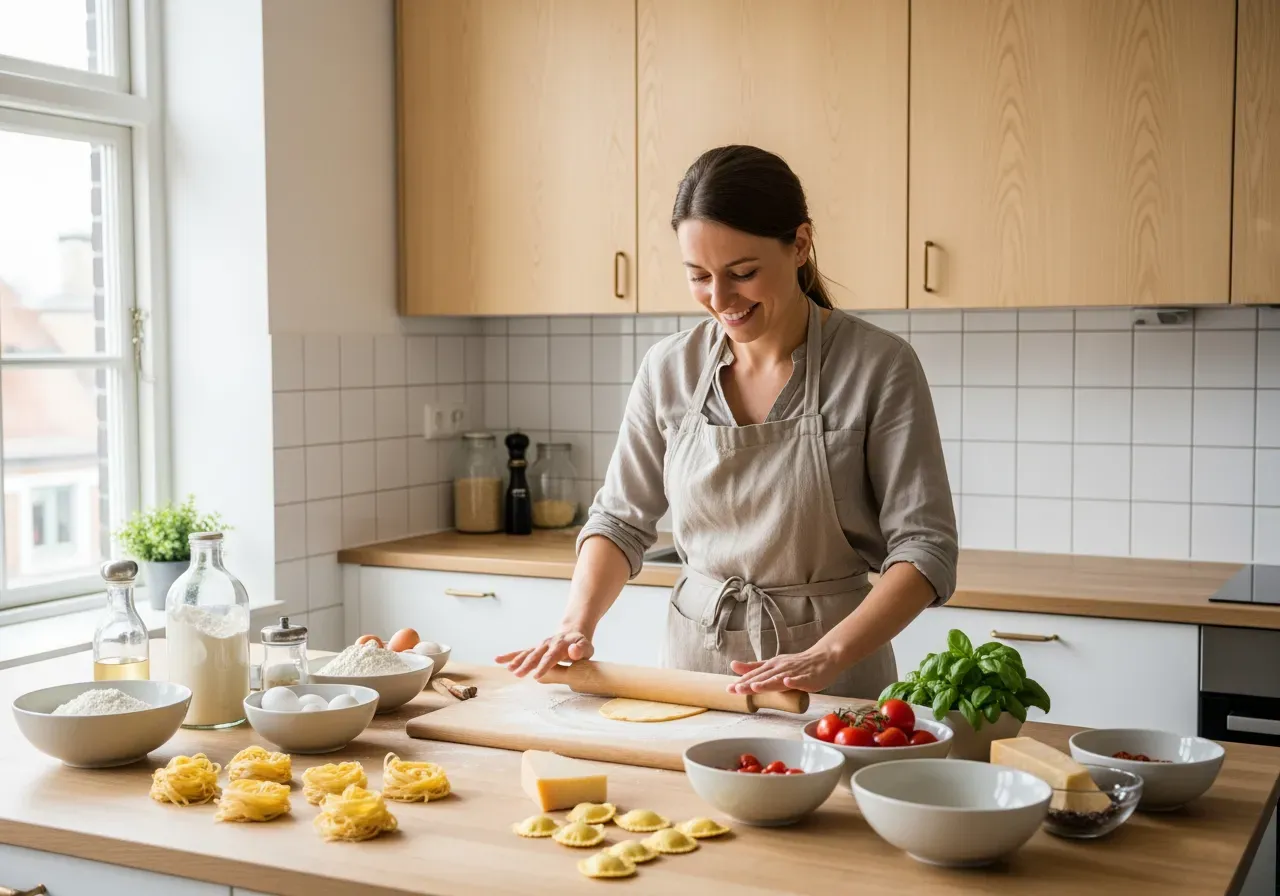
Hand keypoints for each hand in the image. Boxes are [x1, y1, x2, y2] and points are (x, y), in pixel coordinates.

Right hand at [495, 631, 593, 678]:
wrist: (572, 634)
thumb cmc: (581, 645)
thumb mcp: (586, 647)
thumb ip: (581, 650)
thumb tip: (573, 651)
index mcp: (560, 645)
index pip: (551, 657)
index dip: (544, 666)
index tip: (536, 675)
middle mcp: (547, 644)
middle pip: (535, 655)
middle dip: (527, 665)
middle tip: (518, 674)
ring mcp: (539, 646)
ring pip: (526, 653)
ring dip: (517, 661)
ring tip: (509, 669)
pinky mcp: (534, 649)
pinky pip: (521, 652)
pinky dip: (510, 655)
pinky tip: (498, 659)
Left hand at [727, 647, 841, 694]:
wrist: (823, 658)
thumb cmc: (797, 664)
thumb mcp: (773, 664)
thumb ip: (754, 667)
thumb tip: (733, 666)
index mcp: (772, 666)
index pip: (754, 675)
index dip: (741, 682)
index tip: (728, 688)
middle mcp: (780, 668)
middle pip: (763, 677)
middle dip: (748, 684)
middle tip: (734, 689)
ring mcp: (793, 672)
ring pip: (778, 678)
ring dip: (766, 683)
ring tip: (754, 687)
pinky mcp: (807, 677)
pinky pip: (800, 679)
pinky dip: (793, 680)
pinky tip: (787, 681)